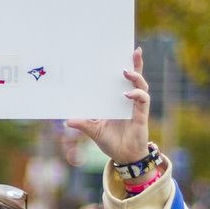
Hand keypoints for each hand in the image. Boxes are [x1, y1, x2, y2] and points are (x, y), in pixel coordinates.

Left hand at [65, 47, 150, 164]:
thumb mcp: (94, 130)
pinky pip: (143, 101)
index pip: (124, 79)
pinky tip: (128, 94)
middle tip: (135, 51)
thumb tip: (66, 120)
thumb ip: (83, 123)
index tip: (121, 52)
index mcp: (118, 100)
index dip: (126, 66)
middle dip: (137, 63)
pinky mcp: (141, 115)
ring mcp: (137, 107)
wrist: (124, 157)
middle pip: (136, 77)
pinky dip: (137, 95)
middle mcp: (129, 100)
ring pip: (142, 86)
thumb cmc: (111, 142)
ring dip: (136, 77)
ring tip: (126, 72)